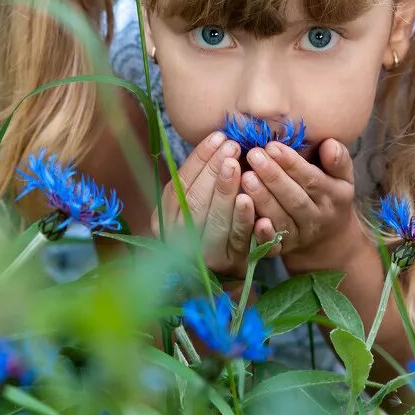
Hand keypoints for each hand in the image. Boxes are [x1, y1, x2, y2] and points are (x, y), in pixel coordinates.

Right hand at [150, 131, 255, 279]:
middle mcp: (179, 241)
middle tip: (231, 146)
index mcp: (165, 221)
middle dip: (213, 171)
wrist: (222, 276)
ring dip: (226, 191)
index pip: (180, 186)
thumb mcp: (193, 206)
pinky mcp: (232, 266)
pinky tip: (249, 200)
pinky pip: (239, 241)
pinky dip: (244, 220)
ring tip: (237, 165)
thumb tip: (218, 140)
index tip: (216, 137)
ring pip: (215, 221)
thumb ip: (198, 181)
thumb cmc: (207, 227)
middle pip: (195, 202)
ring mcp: (205, 256)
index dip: (198, 160)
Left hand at [240, 138, 360, 265]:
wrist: (329, 239)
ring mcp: (300, 235)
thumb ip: (338, 159)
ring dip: (263, 199)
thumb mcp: (342, 178)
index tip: (272, 146)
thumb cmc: (329, 195)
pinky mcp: (284, 249)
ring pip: (281, 219)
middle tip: (253, 156)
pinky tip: (251, 218)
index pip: (312, 179)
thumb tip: (329, 144)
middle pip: (294, 198)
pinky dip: (262, 234)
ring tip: (246, 177)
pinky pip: (273, 244)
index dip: (292, 163)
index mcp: (333, 196)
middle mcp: (317, 218)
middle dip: (273, 177)